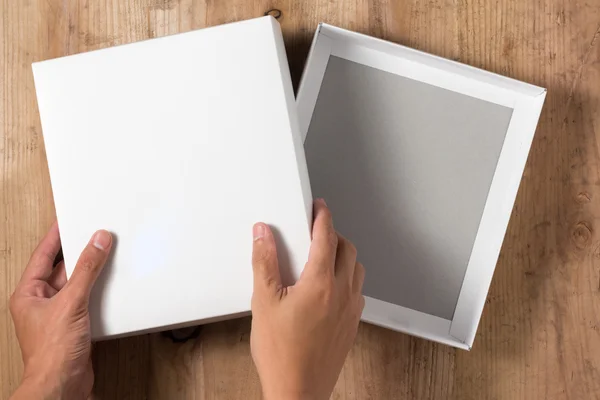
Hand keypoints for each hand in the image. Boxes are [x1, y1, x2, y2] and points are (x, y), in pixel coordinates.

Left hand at [9, 222, 111, 399]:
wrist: (62, 385)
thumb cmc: (52, 353)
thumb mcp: (72, 302)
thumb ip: (87, 270)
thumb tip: (97, 243)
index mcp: (28, 293)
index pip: (42, 255)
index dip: (55, 235)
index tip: (67, 219)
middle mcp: (41, 302)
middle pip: (61, 267)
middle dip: (78, 252)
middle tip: (93, 234)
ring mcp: (58, 314)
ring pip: (76, 283)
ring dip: (90, 271)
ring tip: (104, 255)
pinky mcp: (74, 324)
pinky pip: (87, 298)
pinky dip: (98, 289)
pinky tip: (108, 284)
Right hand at [250, 199, 364, 399]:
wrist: (297, 391)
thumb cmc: (281, 353)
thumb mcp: (263, 302)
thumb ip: (264, 262)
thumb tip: (263, 235)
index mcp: (320, 283)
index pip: (326, 237)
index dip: (322, 216)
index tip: (319, 207)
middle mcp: (341, 293)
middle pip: (347, 249)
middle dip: (333, 233)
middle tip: (317, 230)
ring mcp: (350, 310)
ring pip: (356, 268)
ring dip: (343, 255)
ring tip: (324, 255)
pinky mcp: (352, 324)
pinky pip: (357, 289)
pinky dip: (348, 277)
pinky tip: (331, 286)